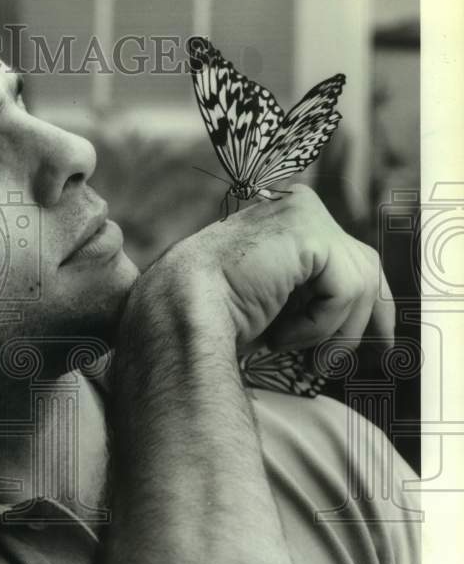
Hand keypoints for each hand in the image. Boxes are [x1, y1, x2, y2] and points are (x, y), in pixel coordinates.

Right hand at [133, 185, 393, 353]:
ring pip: (360, 280)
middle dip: (373, 316)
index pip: (346, 255)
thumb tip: (370, 322)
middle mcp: (295, 206)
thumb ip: (314, 295)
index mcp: (282, 219)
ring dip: (332, 330)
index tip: (386, 341)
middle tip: (366, 357)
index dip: (372, 300)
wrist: (177, 312)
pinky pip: (346, 288)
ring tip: (289, 348)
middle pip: (363, 264)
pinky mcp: (307, 230)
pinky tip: (280, 333)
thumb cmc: (212, 316)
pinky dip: (319, 324)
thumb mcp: (278, 303)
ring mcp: (301, 212)